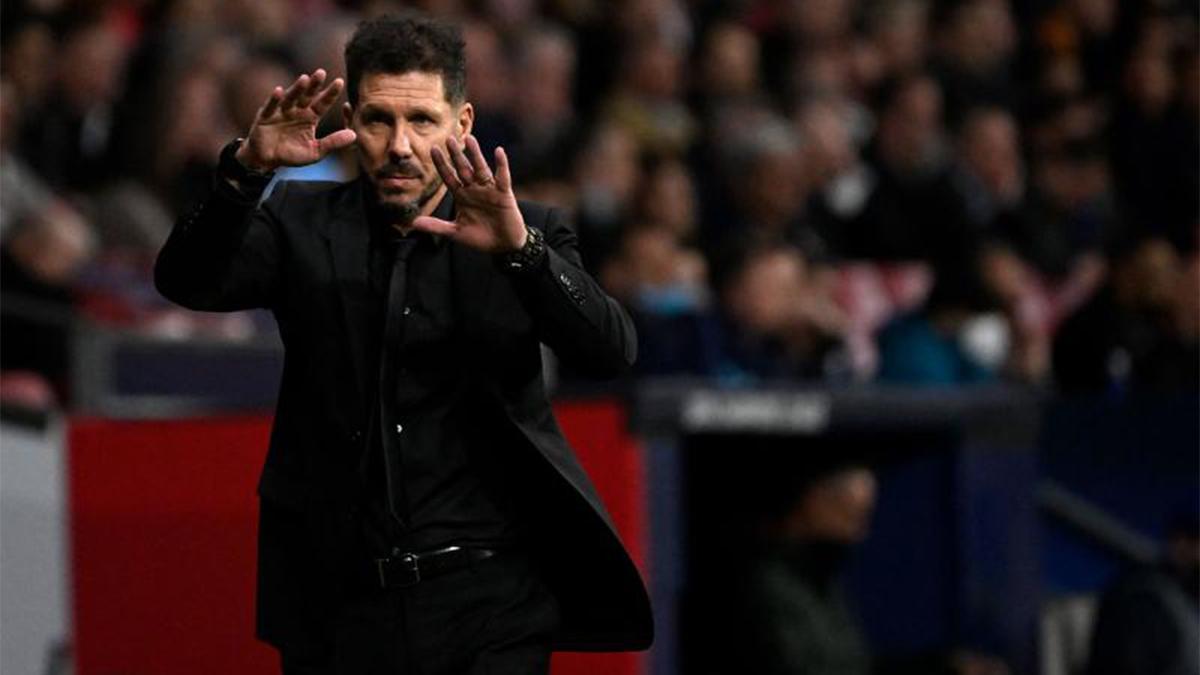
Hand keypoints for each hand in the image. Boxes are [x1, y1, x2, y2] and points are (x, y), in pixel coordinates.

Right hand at [235, 68, 355, 171]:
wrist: (267, 160)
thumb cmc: (292, 154)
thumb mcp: (316, 151)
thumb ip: (333, 142)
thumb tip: (354, 135)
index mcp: (310, 117)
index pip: (322, 103)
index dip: (330, 93)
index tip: (340, 81)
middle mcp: (296, 110)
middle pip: (307, 95)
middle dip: (314, 85)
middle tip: (322, 72)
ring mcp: (281, 112)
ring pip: (290, 98)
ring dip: (297, 88)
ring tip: (304, 79)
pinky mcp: (265, 117)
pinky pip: (271, 107)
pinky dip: (274, 99)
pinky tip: (279, 91)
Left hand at [411, 134, 527, 252]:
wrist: (502, 246)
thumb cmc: (480, 238)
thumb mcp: (455, 233)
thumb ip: (436, 226)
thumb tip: (414, 223)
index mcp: (462, 196)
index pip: (449, 176)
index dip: (441, 164)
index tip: (433, 149)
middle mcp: (474, 189)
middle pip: (463, 168)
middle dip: (456, 154)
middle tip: (449, 138)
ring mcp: (489, 190)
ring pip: (480, 168)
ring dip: (475, 154)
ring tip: (469, 138)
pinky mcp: (504, 194)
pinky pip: (502, 177)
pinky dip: (501, 164)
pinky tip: (498, 151)